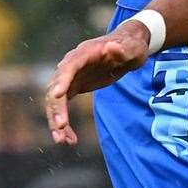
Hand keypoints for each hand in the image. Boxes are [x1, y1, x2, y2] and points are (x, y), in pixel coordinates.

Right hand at [44, 21, 152, 145]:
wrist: (128, 48)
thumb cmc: (131, 47)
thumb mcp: (132, 48)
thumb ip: (122, 50)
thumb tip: (112, 47)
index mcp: (84, 53)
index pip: (69, 67)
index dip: (62, 80)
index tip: (58, 95)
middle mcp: (71, 65)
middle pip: (57, 87)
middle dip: (57, 108)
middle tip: (61, 127)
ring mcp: (70, 77)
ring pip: (55, 101)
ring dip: (56, 121)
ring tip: (63, 141)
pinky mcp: (73, 87)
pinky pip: (62, 107)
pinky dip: (63, 123)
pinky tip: (70, 140)